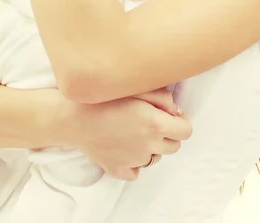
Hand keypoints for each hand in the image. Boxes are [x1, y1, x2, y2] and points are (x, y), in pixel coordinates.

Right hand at [51, 88, 191, 181]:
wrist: (73, 117)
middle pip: (174, 146)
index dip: (181, 122)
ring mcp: (134, 160)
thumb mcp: (137, 87)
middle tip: (151, 122)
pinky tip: (124, 147)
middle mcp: (148, 146)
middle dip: (168, 134)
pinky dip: (134, 162)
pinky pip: (136, 171)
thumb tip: (175, 109)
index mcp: (155, 124)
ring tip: (134, 132)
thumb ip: (163, 97)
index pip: (186, 131)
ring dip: (151, 147)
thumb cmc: (103, 97)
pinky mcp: (119, 170)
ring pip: (155, 158)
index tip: (170, 116)